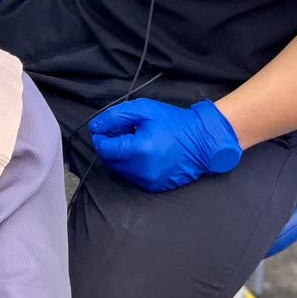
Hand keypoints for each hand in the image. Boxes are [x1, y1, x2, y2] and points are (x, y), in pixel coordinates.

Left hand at [89, 98, 242, 191]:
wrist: (202, 142)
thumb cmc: (173, 123)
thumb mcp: (143, 110)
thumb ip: (115, 117)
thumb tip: (95, 126)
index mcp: (139, 150)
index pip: (105, 149)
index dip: (100, 138)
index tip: (102, 129)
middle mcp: (142, 170)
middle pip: (110, 161)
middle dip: (111, 146)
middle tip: (122, 133)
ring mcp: (149, 181)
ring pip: (120, 170)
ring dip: (121, 157)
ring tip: (135, 142)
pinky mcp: (155, 187)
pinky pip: (134, 177)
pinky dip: (133, 166)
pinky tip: (144, 153)